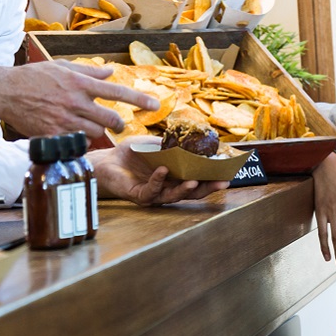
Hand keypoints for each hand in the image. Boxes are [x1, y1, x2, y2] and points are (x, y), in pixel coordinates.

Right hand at [0, 60, 158, 139]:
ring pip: (96, 134)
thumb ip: (88, 72)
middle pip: (111, 119)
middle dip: (118, 124)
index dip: (139, 100)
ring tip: (86, 125)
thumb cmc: (33, 77)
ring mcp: (65, 120)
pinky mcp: (54, 134)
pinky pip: (77, 143)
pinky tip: (72, 134)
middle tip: (116, 123)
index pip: (117, 92)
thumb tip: (110, 72)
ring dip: (97, 132)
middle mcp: (76, 102)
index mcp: (80, 84)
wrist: (5, 91)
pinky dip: (79, 141)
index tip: (157, 105)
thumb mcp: (62, 67)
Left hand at [89, 138, 229, 204]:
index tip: (228, 172)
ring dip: (185, 189)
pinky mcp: (140, 196)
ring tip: (195, 181)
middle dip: (208, 188)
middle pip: (192, 193)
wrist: (107, 160)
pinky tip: (163, 170)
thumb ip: (172, 145)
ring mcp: (154, 194)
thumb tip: (192, 139)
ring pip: (174, 196)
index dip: (212, 178)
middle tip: (222, 182)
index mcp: (174, 177)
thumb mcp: (155, 145)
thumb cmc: (131, 153)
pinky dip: (158, 180)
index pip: (198, 180)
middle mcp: (167, 188)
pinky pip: (152, 190)